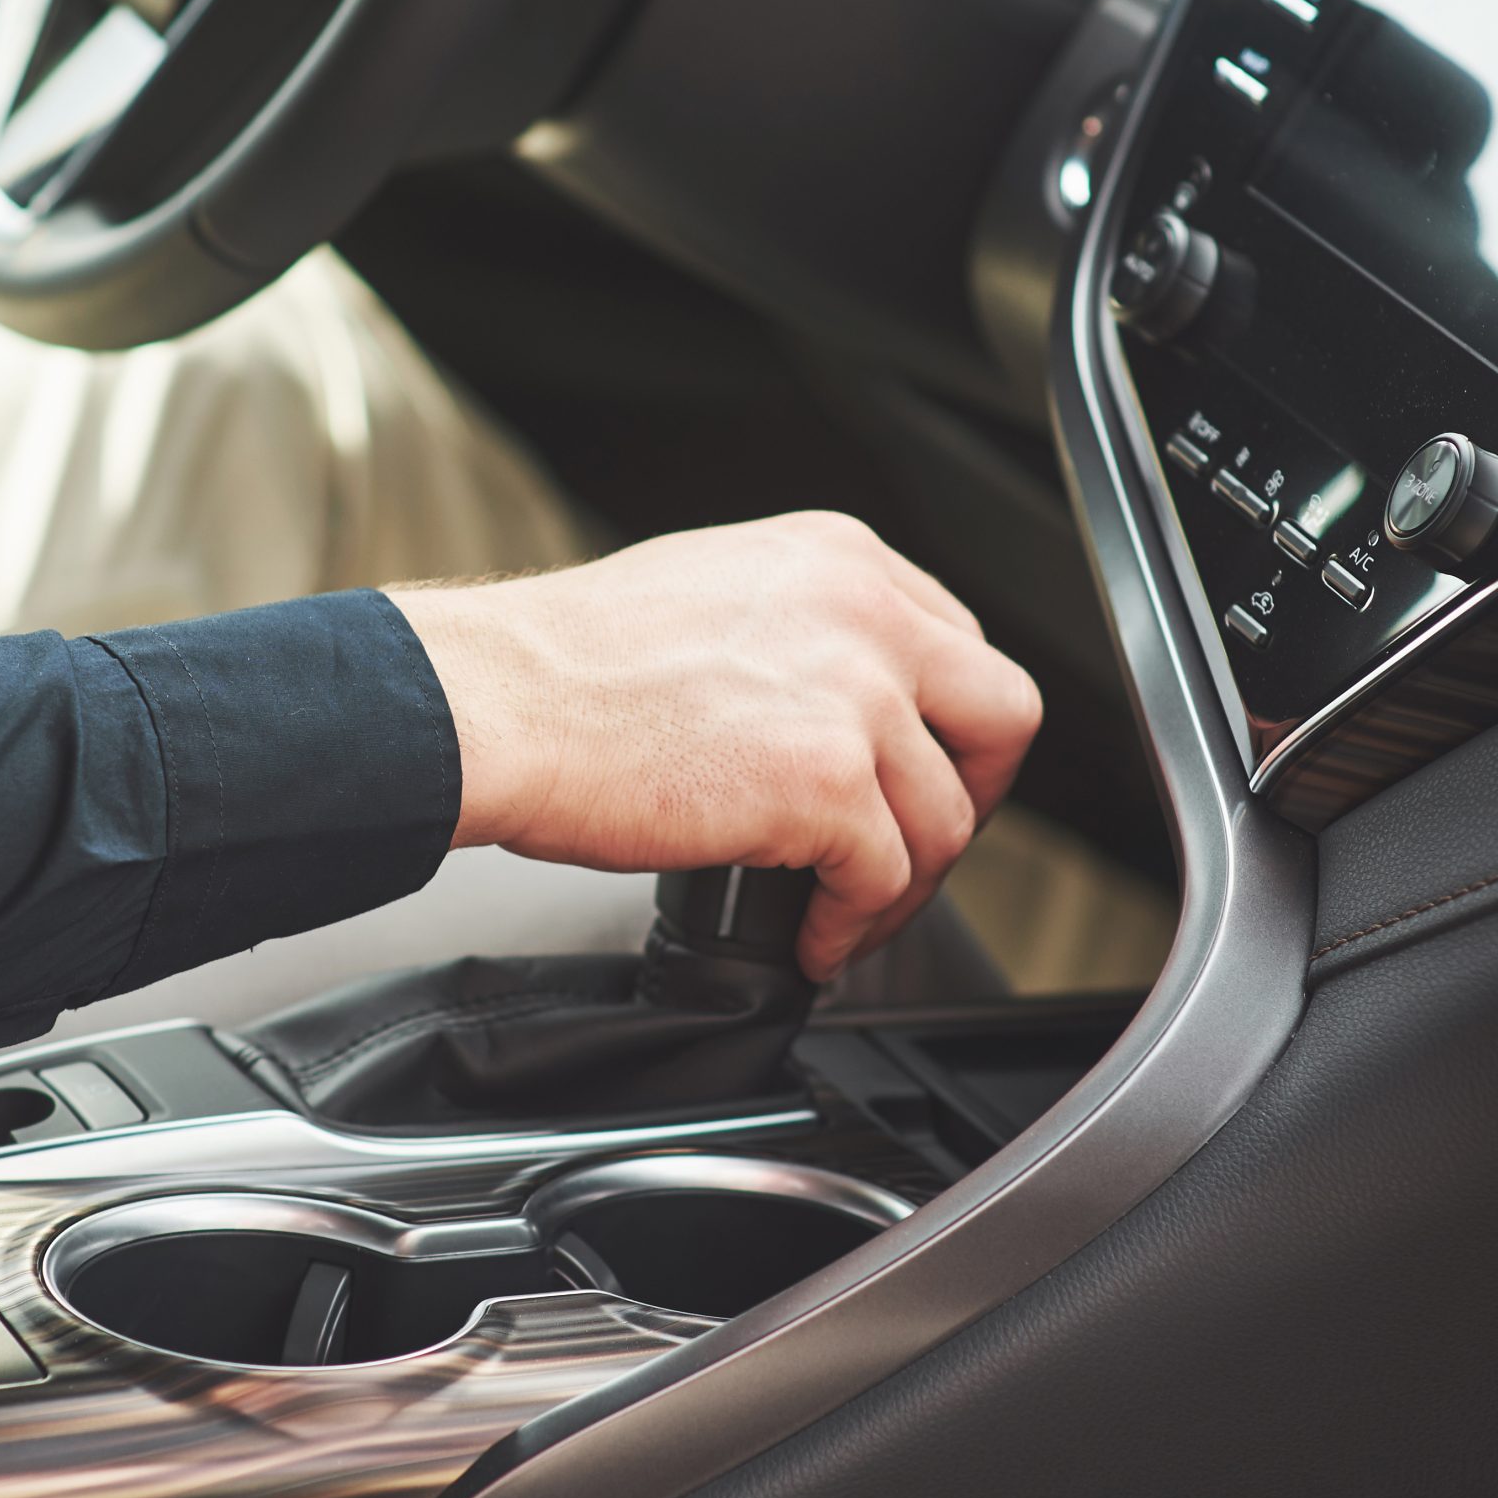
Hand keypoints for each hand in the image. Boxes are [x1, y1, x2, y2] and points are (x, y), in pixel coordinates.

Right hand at [386, 512, 1041, 980]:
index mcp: (840, 560)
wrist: (496, 704)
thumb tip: (832, 701)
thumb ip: (799, 630)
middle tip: (918, 847)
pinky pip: (885, 879)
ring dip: (901, 885)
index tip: (918, 774)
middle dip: (972, 797)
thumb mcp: (714, 593)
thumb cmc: (564, 665)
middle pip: (1001, 717)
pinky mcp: (826, 782)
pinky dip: (851, 926)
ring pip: (946, 818)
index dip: (948, 728)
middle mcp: (864, 613)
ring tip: (841, 913)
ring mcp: (854, 695)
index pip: (960, 643)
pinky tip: (807, 938)